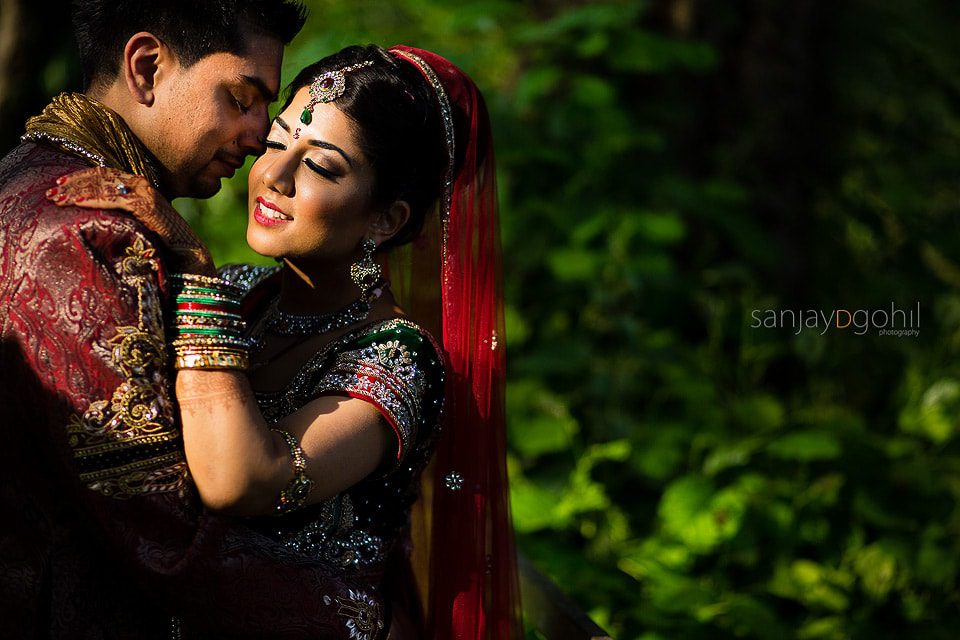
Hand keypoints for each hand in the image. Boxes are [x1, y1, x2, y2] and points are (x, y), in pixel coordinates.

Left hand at [47, 167, 215, 275]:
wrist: (189, 256)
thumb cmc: (164, 244)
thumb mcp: (137, 223)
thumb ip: (122, 214)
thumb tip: (97, 215)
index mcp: (138, 187)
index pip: (104, 175)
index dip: (80, 178)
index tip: (59, 186)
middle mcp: (142, 185)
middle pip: (100, 176)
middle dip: (73, 184)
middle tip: (51, 194)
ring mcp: (145, 193)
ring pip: (104, 185)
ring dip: (78, 191)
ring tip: (58, 199)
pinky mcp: (146, 205)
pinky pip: (114, 198)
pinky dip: (94, 198)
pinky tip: (77, 203)